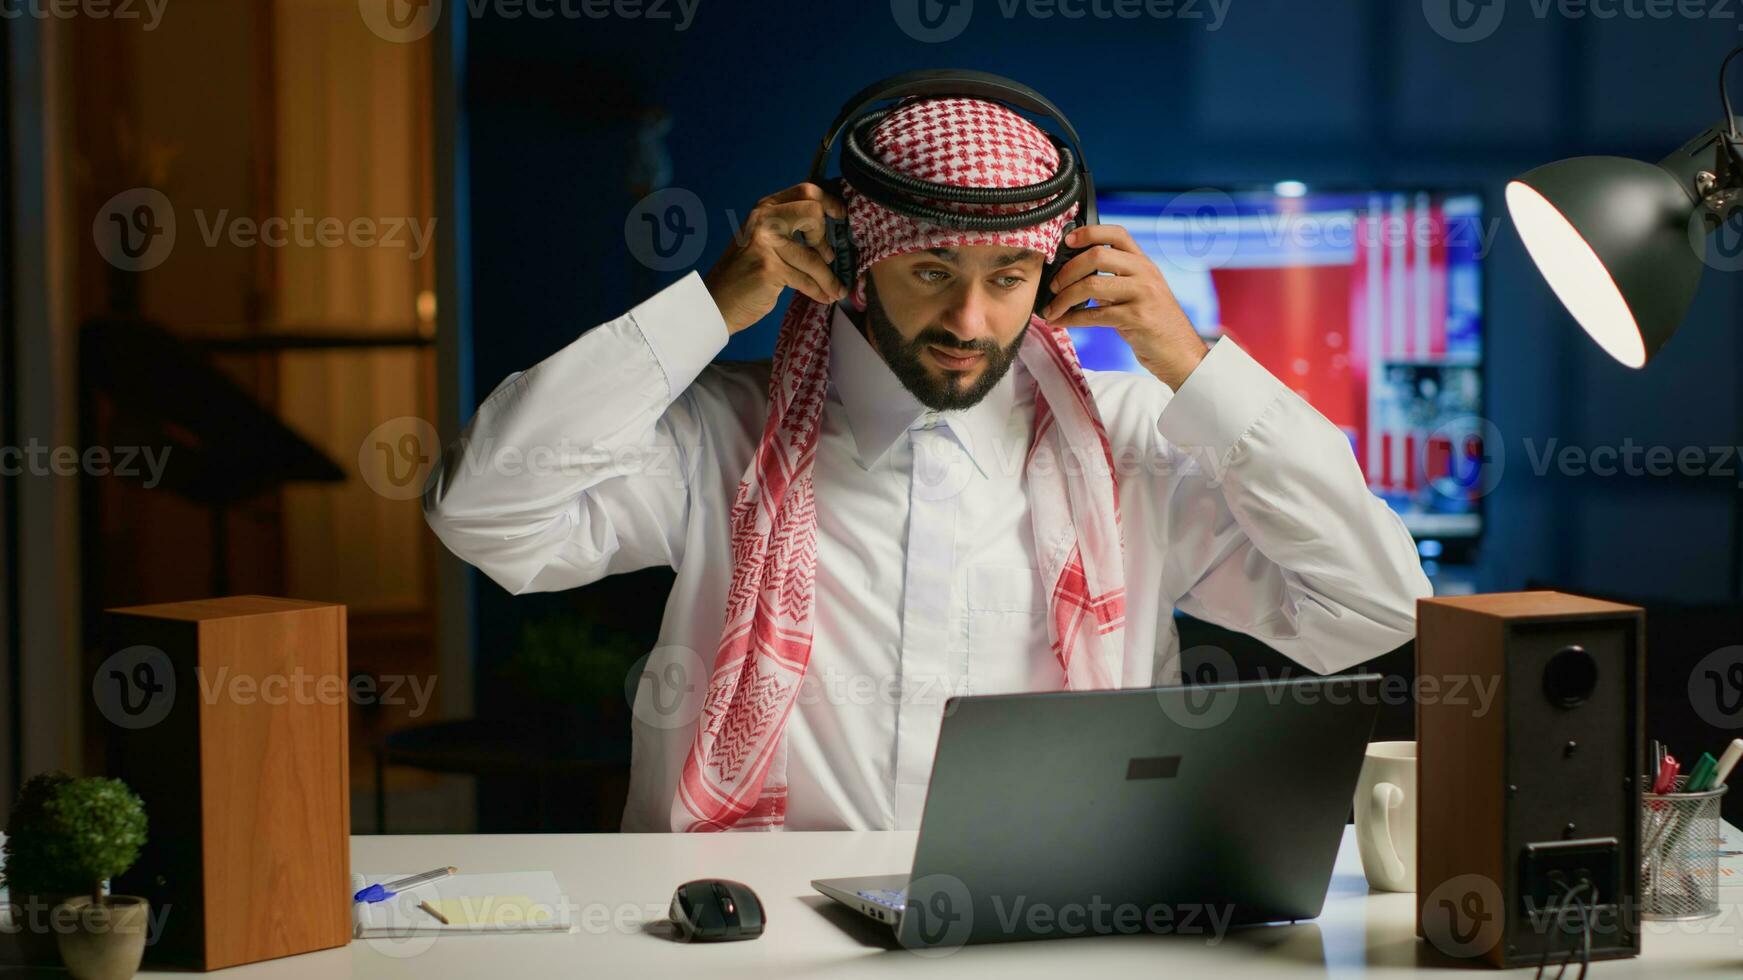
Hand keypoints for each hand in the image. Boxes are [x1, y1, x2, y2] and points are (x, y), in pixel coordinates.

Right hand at [702, 182, 848, 334]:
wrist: (717, 301)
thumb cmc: (743, 273)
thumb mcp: (763, 240)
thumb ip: (788, 229)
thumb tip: (828, 233)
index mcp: (765, 209)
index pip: (806, 191)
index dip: (829, 202)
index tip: (840, 215)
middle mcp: (764, 219)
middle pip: (813, 211)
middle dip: (825, 237)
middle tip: (827, 256)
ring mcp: (766, 243)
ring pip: (814, 257)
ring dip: (829, 278)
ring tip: (836, 289)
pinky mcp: (769, 268)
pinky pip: (806, 279)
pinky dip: (819, 290)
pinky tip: (825, 296)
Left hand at [1039, 224, 1209, 390]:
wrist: (1181, 353)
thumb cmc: (1155, 324)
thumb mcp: (1139, 293)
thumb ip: (1114, 280)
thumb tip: (1075, 274)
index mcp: (1144, 263)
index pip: (1116, 234)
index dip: (1089, 233)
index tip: (1067, 241)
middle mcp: (1145, 273)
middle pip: (1097, 256)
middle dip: (1067, 271)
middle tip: (1053, 286)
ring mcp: (1143, 294)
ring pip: (1092, 285)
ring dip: (1064, 298)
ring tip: (1052, 309)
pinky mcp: (1138, 318)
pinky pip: (1095, 314)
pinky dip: (1072, 319)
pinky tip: (1061, 322)